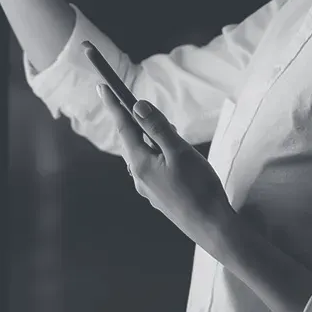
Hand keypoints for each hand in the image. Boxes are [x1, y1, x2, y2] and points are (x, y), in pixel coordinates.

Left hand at [97, 84, 236, 246]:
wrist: (211, 226)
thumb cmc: (198, 188)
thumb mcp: (180, 152)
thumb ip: (158, 128)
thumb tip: (137, 106)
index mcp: (141, 163)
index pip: (123, 126)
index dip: (113, 104)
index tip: (101, 86)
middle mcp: (138, 176)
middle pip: (133, 140)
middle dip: (139, 123)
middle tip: (154, 112)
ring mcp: (147, 188)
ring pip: (144, 155)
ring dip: (153, 140)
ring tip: (174, 135)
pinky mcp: (158, 196)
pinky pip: (153, 168)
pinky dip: (160, 155)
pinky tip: (176, 159)